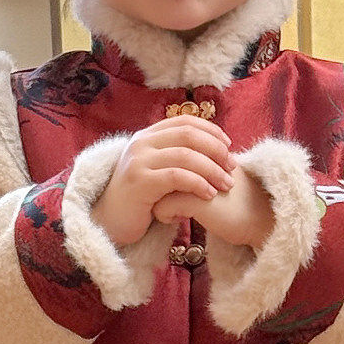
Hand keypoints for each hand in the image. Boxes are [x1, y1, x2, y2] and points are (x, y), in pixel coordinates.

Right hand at [91, 116, 234, 246]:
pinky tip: (209, 194)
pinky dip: (198, 184)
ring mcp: (138, 161)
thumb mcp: (160, 171)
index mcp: (148, 136)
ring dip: (212, 170)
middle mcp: (141, 143)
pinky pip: (176, 176)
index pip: (186, 122)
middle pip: (189, 135)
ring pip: (186, 156)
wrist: (111, 221)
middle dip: (216, 150)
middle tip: (232, 167)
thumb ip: (178, 157)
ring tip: (226, 185)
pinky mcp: (139, 181)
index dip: (212, 131)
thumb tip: (217, 149)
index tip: (230, 147)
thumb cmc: (143, 199)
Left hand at [152, 164, 274, 250]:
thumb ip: (200, 167)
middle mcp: (197, 159)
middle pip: (160, 171)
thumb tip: (173, 171)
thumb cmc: (240, 202)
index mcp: (203, 151)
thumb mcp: (219, 176)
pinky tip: (179, 220)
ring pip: (158, 188)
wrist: (261, 220)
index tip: (177, 190)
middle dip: (160, 187)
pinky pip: (162, 206)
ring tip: (176, 211)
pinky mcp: (194, 199)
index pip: (168, 158)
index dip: (169, 175)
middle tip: (172, 201)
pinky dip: (166, 215)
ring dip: (161, 200)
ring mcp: (194, 177)